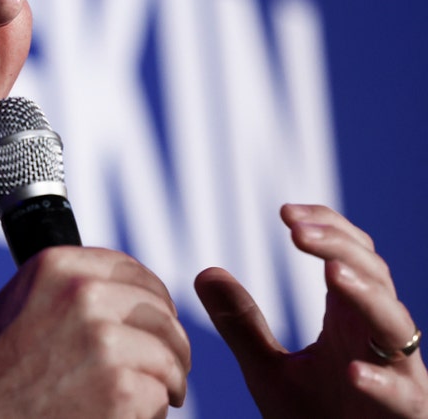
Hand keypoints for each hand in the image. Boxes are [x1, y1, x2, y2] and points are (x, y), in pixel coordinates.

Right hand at [0, 246, 190, 418]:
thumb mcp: (17, 305)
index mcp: (56, 266)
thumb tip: (116, 287)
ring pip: (169, 354)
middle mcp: (83, 294)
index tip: (156, 320)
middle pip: (159, 311)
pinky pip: (160, 394)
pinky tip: (129, 415)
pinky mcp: (122, 388)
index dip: (152, 298)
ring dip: (169, 377)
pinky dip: (151, 410)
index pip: (131, 271)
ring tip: (159, 394)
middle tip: (168, 365)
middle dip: (169, 341)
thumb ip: (64, 288)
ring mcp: (105, 341)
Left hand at [195, 204, 427, 417]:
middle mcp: (376, 337)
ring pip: (395, 325)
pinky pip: (402, 393)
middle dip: (339, 247)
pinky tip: (354, 370)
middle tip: (297, 231)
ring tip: (334, 273)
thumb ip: (241, 324)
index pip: (349, 256)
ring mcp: (399, 374)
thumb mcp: (267, 368)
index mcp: (349, 318)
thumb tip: (204, 272)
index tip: (285, 212)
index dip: (327, 227)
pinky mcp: (406, 413)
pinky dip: (381, 380)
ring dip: (367, 297)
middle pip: (373, 275)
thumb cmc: (317, 418)